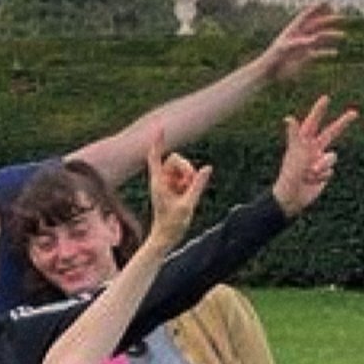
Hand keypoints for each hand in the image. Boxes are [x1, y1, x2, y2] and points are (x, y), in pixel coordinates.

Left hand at [144, 132, 211, 250]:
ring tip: (187, 193)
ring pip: (183, 167)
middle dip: (186, 168)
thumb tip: (208, 167)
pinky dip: (191, 182)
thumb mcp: (188, 203)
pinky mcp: (174, 186)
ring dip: (189, 177)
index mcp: (157, 182)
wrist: (166, 236)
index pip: (156, 157)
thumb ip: (198, 184)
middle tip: (189, 183)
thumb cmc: (172, 223)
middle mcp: (161, 179)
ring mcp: (167, 182)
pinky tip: (188, 195)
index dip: (158, 142)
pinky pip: (187, 176)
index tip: (160, 127)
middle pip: (176, 159)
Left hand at [256, 3, 342, 84]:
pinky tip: (335, 53)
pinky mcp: (304, 58)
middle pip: (316, 25)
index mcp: (292, 30)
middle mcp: (299, 37)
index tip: (327, 1)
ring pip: (320, 38)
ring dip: (331, 36)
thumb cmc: (273, 58)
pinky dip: (326, 53)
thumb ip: (299, 42)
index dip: (315, 8)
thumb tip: (315, 39)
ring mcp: (302, 47)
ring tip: (342, 35)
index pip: (305, 16)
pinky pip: (318, 54)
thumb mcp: (285, 48)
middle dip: (328, 20)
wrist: (268, 72)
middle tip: (341, 15)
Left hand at [270, 96, 357, 217]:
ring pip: (332, 156)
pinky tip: (312, 182)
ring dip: (323, 166)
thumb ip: (295, 135)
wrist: (291, 198)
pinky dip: (323, 176)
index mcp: (303, 143)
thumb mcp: (294, 153)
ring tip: (309, 174)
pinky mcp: (324, 172)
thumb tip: (288, 117)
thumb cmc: (290, 174)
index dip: (319, 111)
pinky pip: (331, 170)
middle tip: (355, 113)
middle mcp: (312, 150)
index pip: (312, 123)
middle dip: (342, 123)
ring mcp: (319, 161)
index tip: (326, 98)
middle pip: (331, 133)